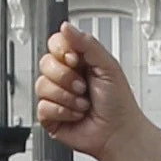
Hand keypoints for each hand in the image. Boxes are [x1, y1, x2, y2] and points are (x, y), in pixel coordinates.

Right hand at [31, 21, 138, 160]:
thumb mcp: (108, 65)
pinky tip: (75, 115)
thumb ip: (87, 43)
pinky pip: (42, 107)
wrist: (118, 133)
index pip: (55, 43)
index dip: (61, 50)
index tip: (75, 60)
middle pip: (45, 63)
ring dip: (67, 97)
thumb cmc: (118, 103)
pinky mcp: (50, 115)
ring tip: (83, 104)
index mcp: (78, 61)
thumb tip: (66, 27)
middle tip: (83, 87)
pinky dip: (63, 112)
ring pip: (42, 85)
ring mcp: (56, 96)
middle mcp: (65, 76)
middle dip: (66, 77)